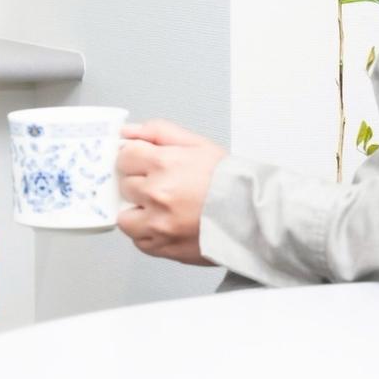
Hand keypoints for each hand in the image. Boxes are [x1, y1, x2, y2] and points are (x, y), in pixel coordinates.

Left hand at [116, 120, 226, 264]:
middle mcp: (157, 193)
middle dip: (139, 184)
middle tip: (162, 186)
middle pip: (124, 185)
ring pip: (125, 217)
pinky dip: (148, 234)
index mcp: (164, 164)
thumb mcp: (197, 144)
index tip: (145, 164)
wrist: (253, 216)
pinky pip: (139, 241)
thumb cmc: (229, 181)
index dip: (135, 159)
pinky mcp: (163, 247)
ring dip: (138, 212)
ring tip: (161, 209)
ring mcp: (158, 223)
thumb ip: (157, 132)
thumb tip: (127, 132)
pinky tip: (167, 225)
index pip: (124, 156)